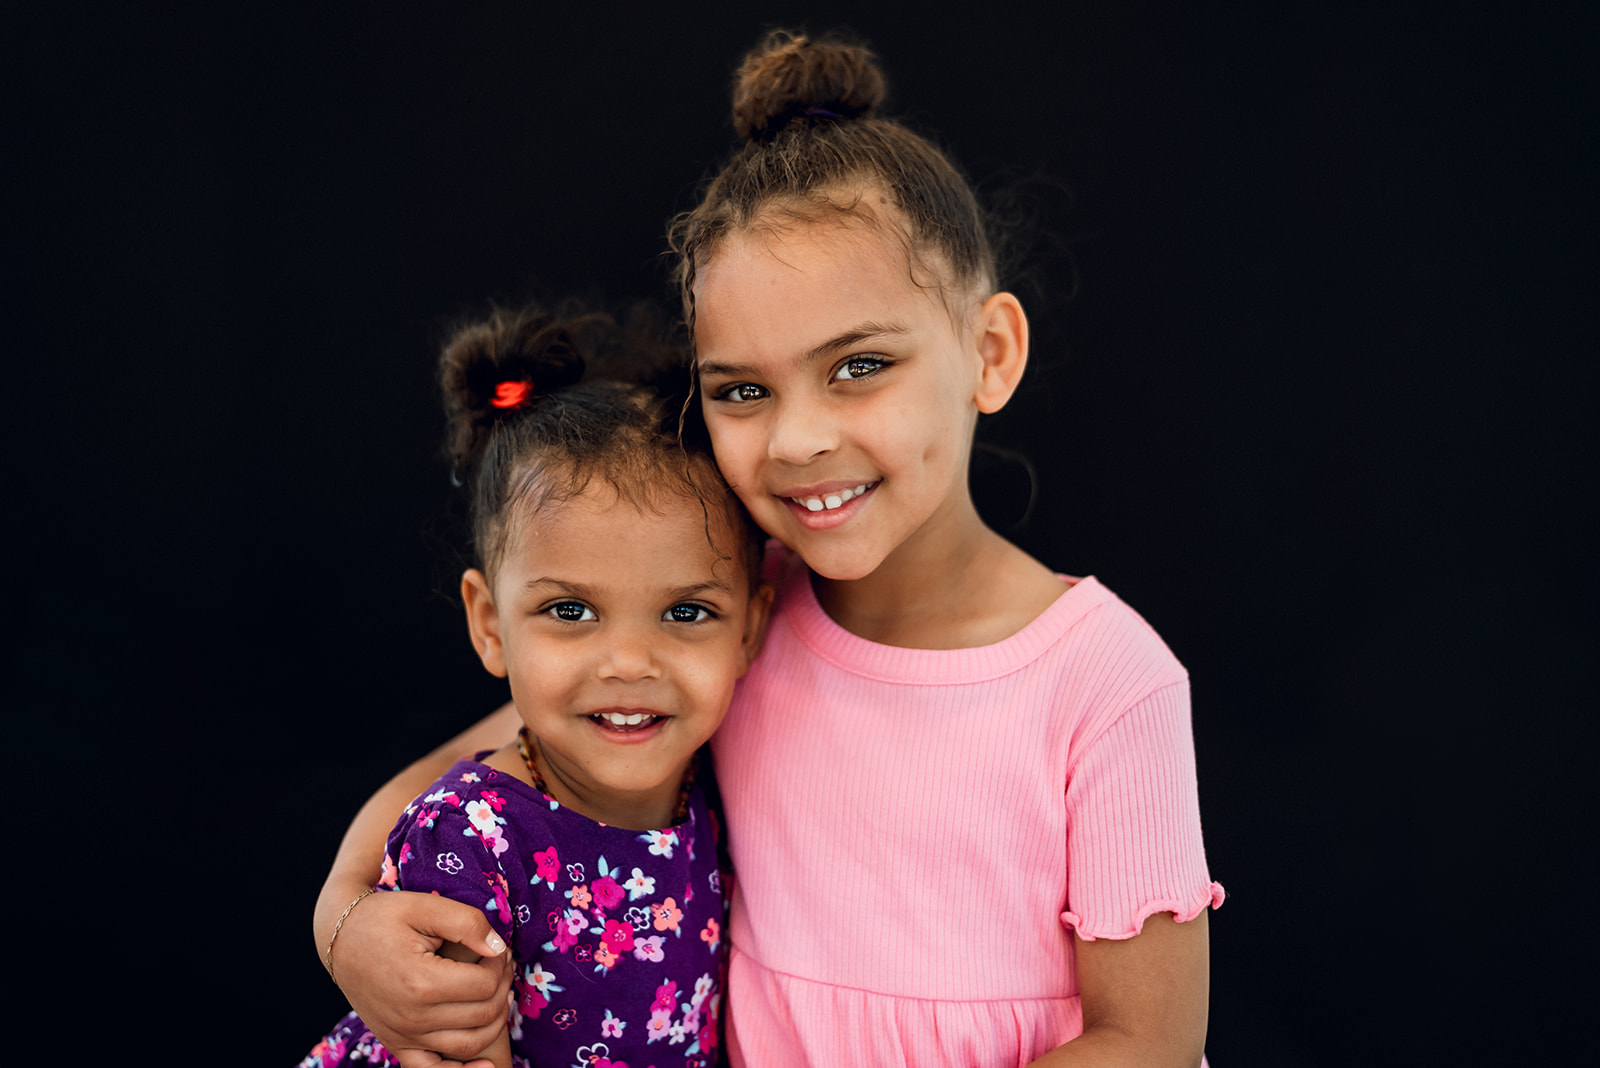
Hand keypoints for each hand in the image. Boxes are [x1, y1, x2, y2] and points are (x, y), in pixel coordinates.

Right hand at [328, 889, 512, 1066]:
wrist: (341, 939)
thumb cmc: (383, 918)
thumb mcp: (425, 906)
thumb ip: (467, 923)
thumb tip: (498, 948)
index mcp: (420, 982)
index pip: (485, 984)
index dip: (501, 964)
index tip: (497, 948)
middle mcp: (412, 1017)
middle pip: (483, 1014)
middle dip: (502, 987)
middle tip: (500, 966)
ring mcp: (404, 1035)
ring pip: (470, 1044)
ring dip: (495, 1020)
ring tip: (495, 992)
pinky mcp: (397, 1044)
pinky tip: (485, 1064)